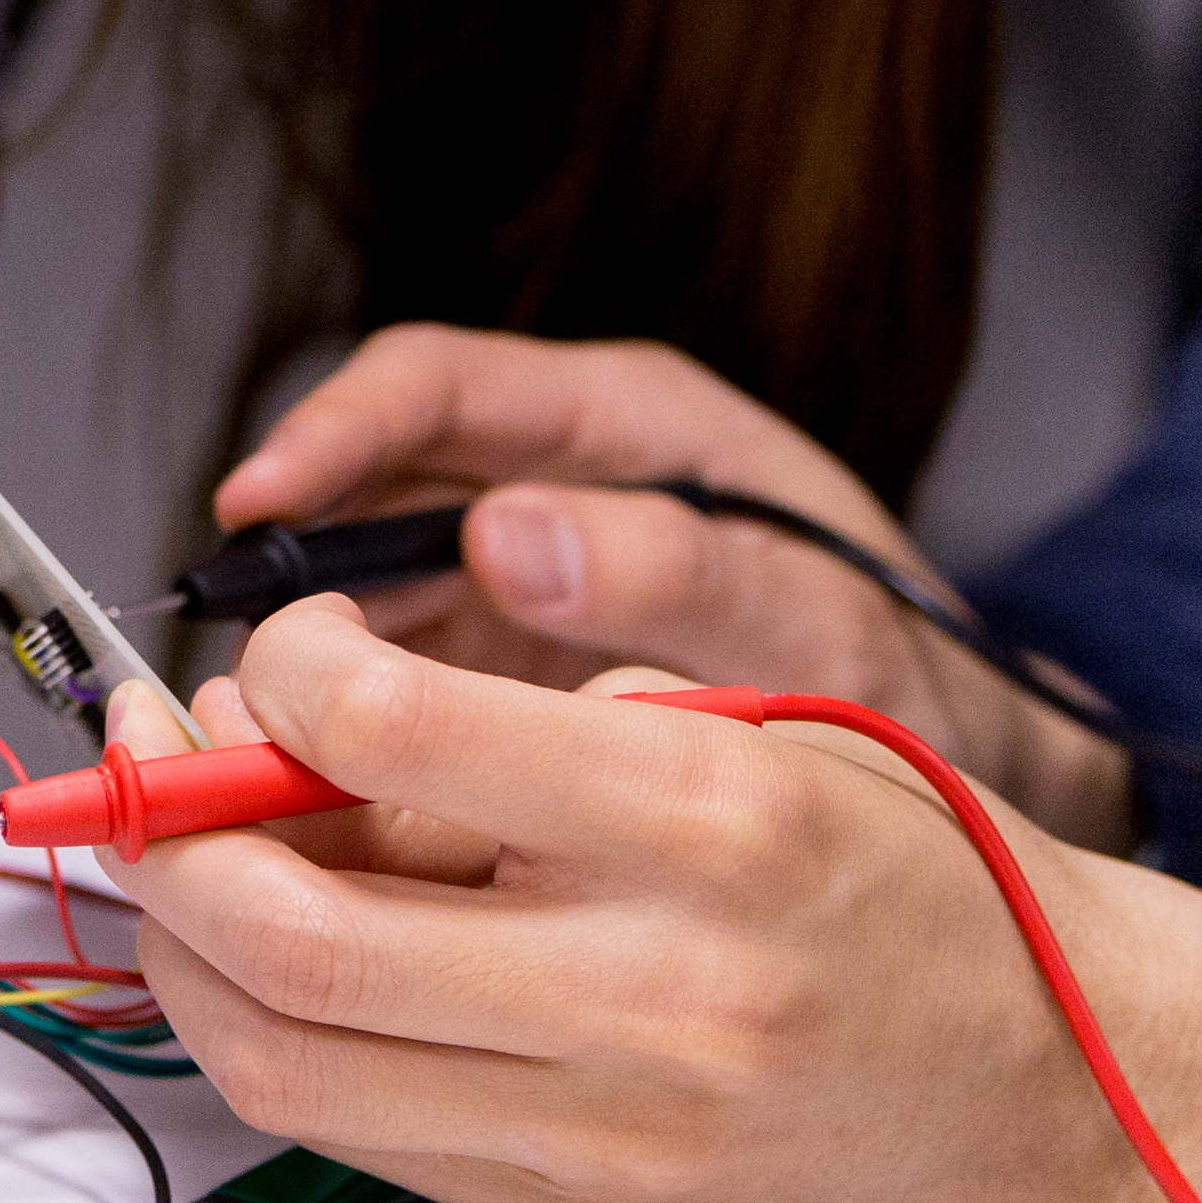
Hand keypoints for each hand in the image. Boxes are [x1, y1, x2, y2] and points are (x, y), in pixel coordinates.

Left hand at [110, 601, 1201, 1202]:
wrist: (1060, 1078)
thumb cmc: (914, 883)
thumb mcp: (754, 727)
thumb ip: (534, 730)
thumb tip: (297, 721)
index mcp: (703, 822)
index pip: (391, 730)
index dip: (276, 680)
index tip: (268, 659)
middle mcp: (651, 991)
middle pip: (292, 931)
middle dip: (167, 835)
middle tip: (148, 766)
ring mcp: (606, 1131)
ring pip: (286, 1058)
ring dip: (186, 950)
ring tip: (187, 865)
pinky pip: (357, 1133)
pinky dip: (278, 1039)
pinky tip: (279, 963)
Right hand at [213, 326, 1134, 848]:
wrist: (978, 779)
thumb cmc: (917, 679)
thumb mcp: (819, 623)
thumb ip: (680, 575)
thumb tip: (508, 537)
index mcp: (631, 430)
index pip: (435, 389)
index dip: (329, 434)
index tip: (255, 502)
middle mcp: (558, 493)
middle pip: (367, 502)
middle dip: (283, 584)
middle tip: (223, 678)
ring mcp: (527, 594)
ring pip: (368, 613)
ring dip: (306, 683)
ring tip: (255, 760)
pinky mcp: (515, 691)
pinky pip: (402, 704)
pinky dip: (355, 752)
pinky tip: (326, 813)